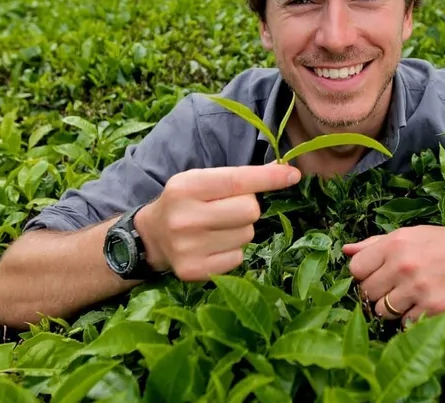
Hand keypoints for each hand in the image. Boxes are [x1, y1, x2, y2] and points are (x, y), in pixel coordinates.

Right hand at [135, 164, 300, 280]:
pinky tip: (213, 245)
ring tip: (217, 227)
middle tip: (228, 208)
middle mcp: (185, 218)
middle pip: (249, 211)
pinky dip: (232, 250)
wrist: (152, 237)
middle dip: (248, 207)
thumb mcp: (202, 180)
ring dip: (240, 229)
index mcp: (186, 187)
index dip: (268, 178)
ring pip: (247, 235)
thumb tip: (287, 172)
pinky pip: (238, 257)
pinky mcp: (194, 271)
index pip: (237, 180)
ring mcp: (188, 248)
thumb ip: (240, 176)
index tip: (292, 174)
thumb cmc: (186, 202)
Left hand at [344, 225, 444, 322]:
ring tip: (411, 298)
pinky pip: (406, 324)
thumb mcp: (412, 235)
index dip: (364, 275)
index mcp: (395, 243)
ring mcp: (418, 288)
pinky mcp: (434, 308)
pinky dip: (413, 319)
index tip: (378, 276)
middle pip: (367, 292)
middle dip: (378, 293)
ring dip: (394, 309)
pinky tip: (426, 305)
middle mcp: (403, 264)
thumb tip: (345, 250)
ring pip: (383, 311)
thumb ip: (376, 244)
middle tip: (396, 288)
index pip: (355, 268)